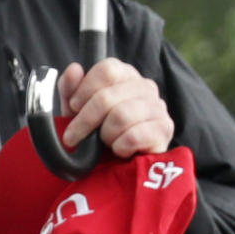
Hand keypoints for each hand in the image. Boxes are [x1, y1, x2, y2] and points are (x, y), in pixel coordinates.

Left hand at [59, 58, 173, 157]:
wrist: (116, 164)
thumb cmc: (96, 131)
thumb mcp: (76, 110)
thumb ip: (70, 88)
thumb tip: (74, 69)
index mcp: (125, 74)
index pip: (107, 69)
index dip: (85, 89)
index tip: (73, 107)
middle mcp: (145, 86)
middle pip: (107, 96)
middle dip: (85, 120)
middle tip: (74, 136)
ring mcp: (158, 107)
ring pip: (120, 116)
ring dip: (105, 135)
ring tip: (105, 142)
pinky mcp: (164, 129)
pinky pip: (134, 136)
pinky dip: (119, 147)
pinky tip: (120, 150)